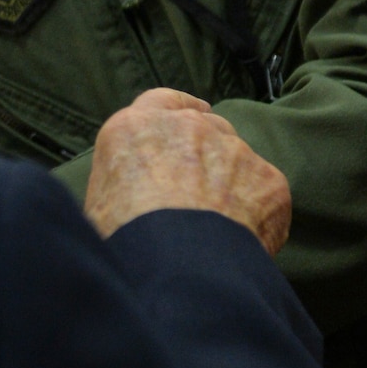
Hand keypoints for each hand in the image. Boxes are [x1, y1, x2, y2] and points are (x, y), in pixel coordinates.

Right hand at [84, 89, 290, 256]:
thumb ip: (122, 177)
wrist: (177, 267)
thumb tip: (132, 192)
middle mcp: (188, 126)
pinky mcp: (268, 179)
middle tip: (200, 188)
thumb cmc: (126, 241)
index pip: (162, 101)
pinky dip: (257, 211)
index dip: (178, 109)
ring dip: (231, 181)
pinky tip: (242, 239)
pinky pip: (264, 193)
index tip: (193, 113)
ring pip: (237, 158)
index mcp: (138, 127)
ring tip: (219, 224)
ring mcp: (233, 149)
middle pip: (206, 127)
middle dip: (206, 150)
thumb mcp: (99, 201)